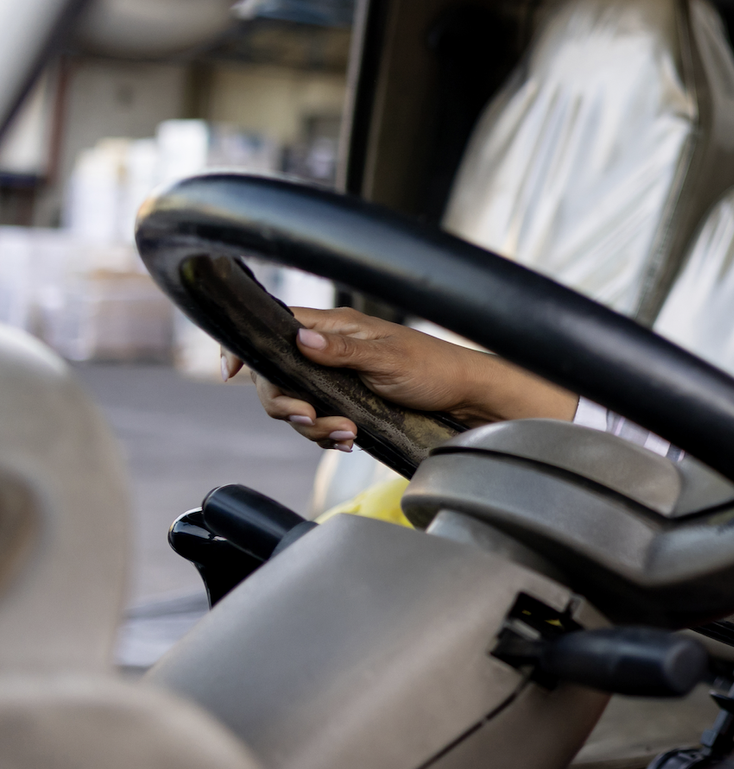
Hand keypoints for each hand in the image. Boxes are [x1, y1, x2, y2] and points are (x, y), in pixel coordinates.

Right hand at [224, 306, 574, 450]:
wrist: (467, 397)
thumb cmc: (436, 369)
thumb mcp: (390, 359)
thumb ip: (344, 350)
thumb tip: (301, 338)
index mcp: (337, 328)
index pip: (277, 327)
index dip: (248, 347)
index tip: (231, 370)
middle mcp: (331, 350)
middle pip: (276, 377)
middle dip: (287, 404)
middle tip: (313, 419)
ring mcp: (336, 378)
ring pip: (296, 404)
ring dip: (313, 426)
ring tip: (345, 435)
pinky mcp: (347, 403)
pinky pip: (318, 422)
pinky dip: (327, 435)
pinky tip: (347, 441)